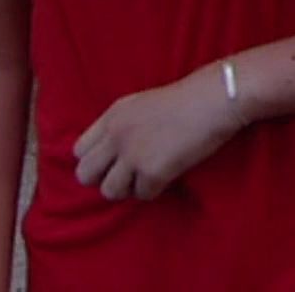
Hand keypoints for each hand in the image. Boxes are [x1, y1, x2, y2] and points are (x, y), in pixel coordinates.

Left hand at [72, 64, 248, 201]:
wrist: (214, 100)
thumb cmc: (186, 99)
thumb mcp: (142, 104)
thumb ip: (121, 126)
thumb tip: (111, 154)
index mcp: (112, 116)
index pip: (79, 150)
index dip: (96, 160)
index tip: (113, 162)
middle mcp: (116, 135)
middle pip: (85, 175)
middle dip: (104, 179)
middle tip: (126, 176)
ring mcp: (132, 154)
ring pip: (109, 191)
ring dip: (128, 188)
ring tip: (148, 176)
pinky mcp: (152, 171)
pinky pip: (142, 195)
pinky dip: (155, 189)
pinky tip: (168, 175)